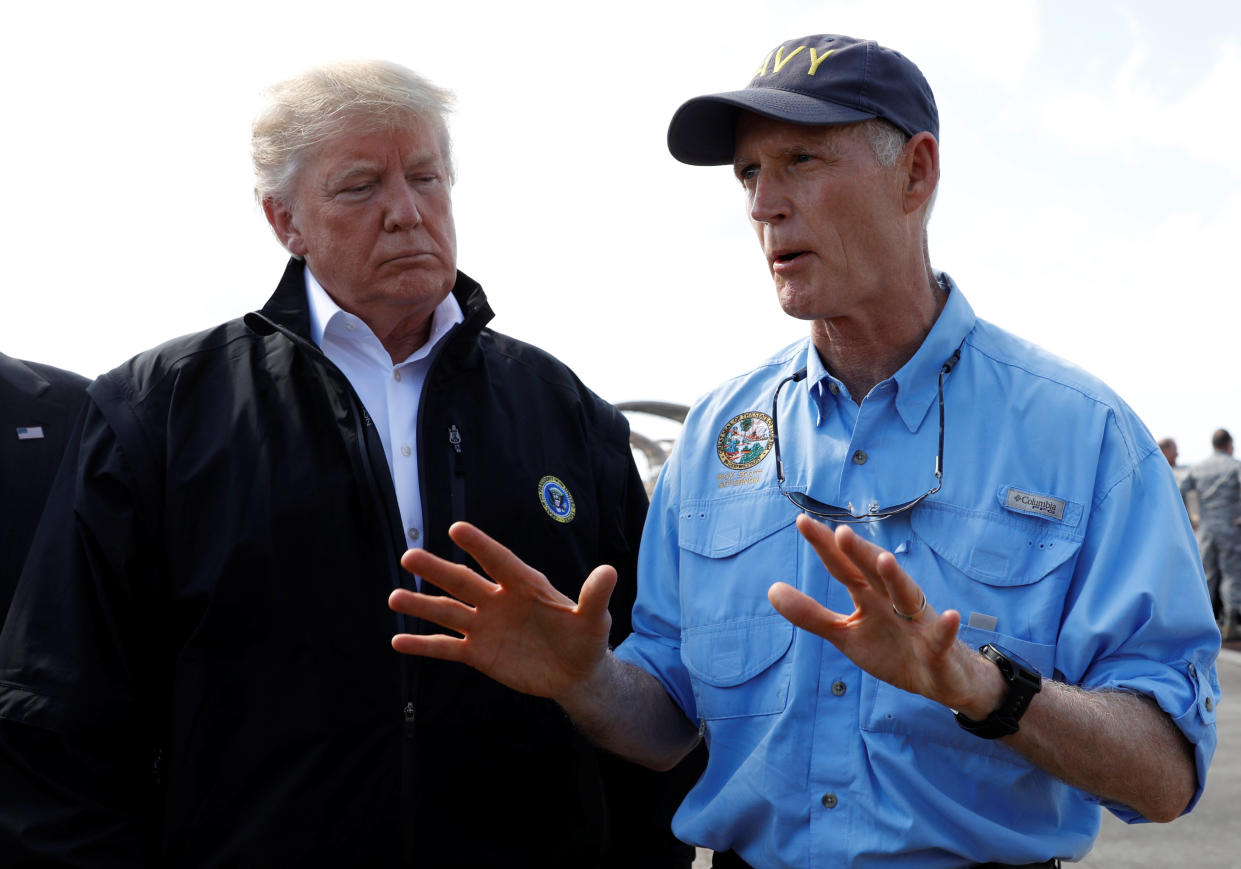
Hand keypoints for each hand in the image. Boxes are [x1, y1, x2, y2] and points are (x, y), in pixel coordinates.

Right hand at [388, 522, 615, 701]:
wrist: (575, 674)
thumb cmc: (586, 640)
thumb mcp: (594, 620)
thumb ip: (594, 597)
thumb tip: (610, 570)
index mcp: (525, 585)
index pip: (499, 561)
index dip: (480, 546)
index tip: (456, 529)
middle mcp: (499, 600)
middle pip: (464, 582)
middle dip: (437, 571)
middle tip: (409, 556)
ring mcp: (486, 625)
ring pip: (448, 612)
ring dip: (421, 606)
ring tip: (394, 598)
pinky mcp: (478, 652)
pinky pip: (446, 647)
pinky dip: (424, 644)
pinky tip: (398, 641)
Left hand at [769, 515, 999, 715]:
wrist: (942, 679)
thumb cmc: (893, 649)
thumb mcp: (846, 635)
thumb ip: (811, 614)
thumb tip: (772, 589)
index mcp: (869, 595)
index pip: (844, 567)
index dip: (825, 546)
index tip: (802, 521)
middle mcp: (893, 600)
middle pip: (875, 572)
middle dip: (860, 552)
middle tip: (840, 533)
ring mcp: (918, 623)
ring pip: (907, 596)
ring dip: (897, 578)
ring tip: (885, 560)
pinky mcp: (939, 649)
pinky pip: (942, 638)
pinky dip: (946, 629)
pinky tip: (952, 616)